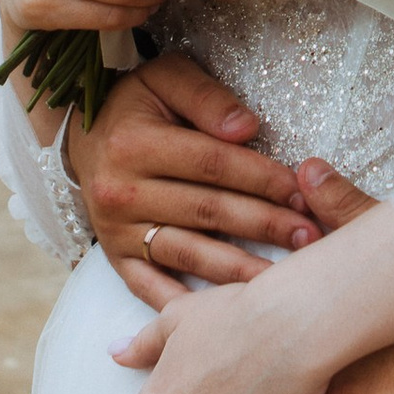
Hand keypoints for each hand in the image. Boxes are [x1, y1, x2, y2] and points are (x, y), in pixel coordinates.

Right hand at [71, 57, 330, 306]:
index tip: (303, 192)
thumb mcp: (165, 78)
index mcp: (135, 143)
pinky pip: (152, 288)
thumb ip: (206, 98)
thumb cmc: (137, 104)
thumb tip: (247, 128)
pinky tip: (224, 315)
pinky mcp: (115, 257)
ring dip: (240, 269)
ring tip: (284, 279)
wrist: (82, 136)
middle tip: (311, 238)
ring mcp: (117, 230)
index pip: (213, 164)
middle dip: (265, 225)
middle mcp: (122, 191)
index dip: (262, 179)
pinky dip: (187, 304)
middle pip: (207, 211)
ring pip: (188, 253)